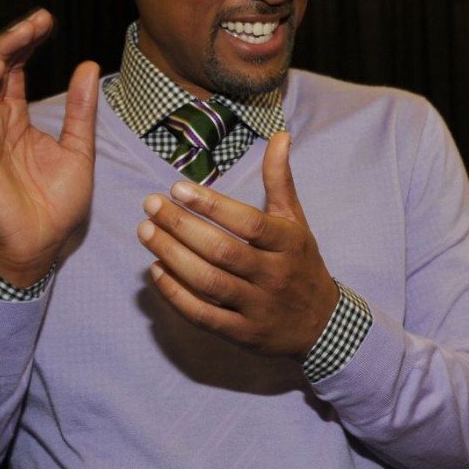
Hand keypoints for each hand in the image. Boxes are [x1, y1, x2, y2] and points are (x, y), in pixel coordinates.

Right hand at [0, 8, 98, 286]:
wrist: (42, 244)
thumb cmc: (57, 205)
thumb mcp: (79, 148)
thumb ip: (81, 109)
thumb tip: (88, 66)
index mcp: (16, 121)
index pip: (14, 72)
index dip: (26, 45)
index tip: (47, 22)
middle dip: (13, 41)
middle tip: (38, 20)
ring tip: (21, 35)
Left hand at [137, 131, 340, 354]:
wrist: (322, 326)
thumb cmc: (302, 264)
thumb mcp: (297, 222)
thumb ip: (280, 180)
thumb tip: (279, 135)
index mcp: (289, 243)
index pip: (248, 222)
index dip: (212, 205)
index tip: (178, 188)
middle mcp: (274, 275)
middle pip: (222, 251)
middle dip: (181, 227)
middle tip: (150, 205)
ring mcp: (258, 307)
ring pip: (208, 281)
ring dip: (172, 256)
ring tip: (146, 232)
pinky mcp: (242, 333)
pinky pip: (203, 314)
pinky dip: (176, 294)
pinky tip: (156, 271)